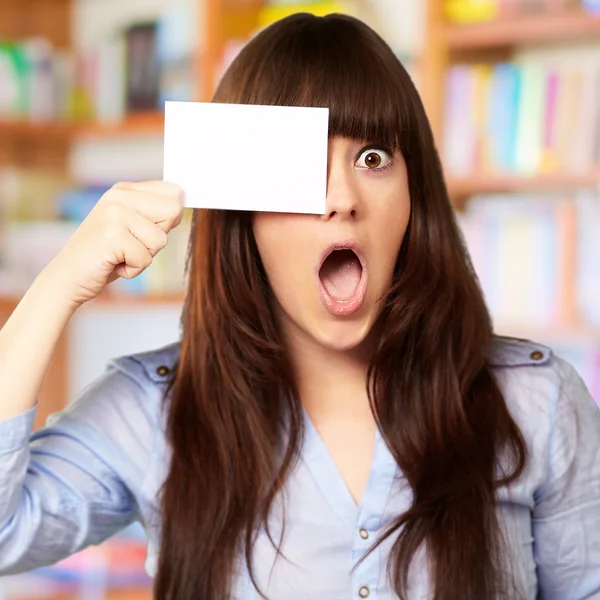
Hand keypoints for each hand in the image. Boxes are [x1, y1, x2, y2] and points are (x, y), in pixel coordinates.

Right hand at [46, 181, 183, 307]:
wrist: (67, 277)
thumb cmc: (105, 256)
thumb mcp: (132, 228)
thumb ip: (154, 214)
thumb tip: (182, 206)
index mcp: (125, 190)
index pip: (174, 192)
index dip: (170, 218)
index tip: (146, 231)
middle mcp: (119, 197)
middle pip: (173, 211)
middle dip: (158, 238)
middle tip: (131, 245)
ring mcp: (114, 214)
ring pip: (160, 240)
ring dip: (144, 257)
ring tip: (119, 255)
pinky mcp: (112, 236)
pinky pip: (145, 259)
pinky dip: (132, 270)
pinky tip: (113, 264)